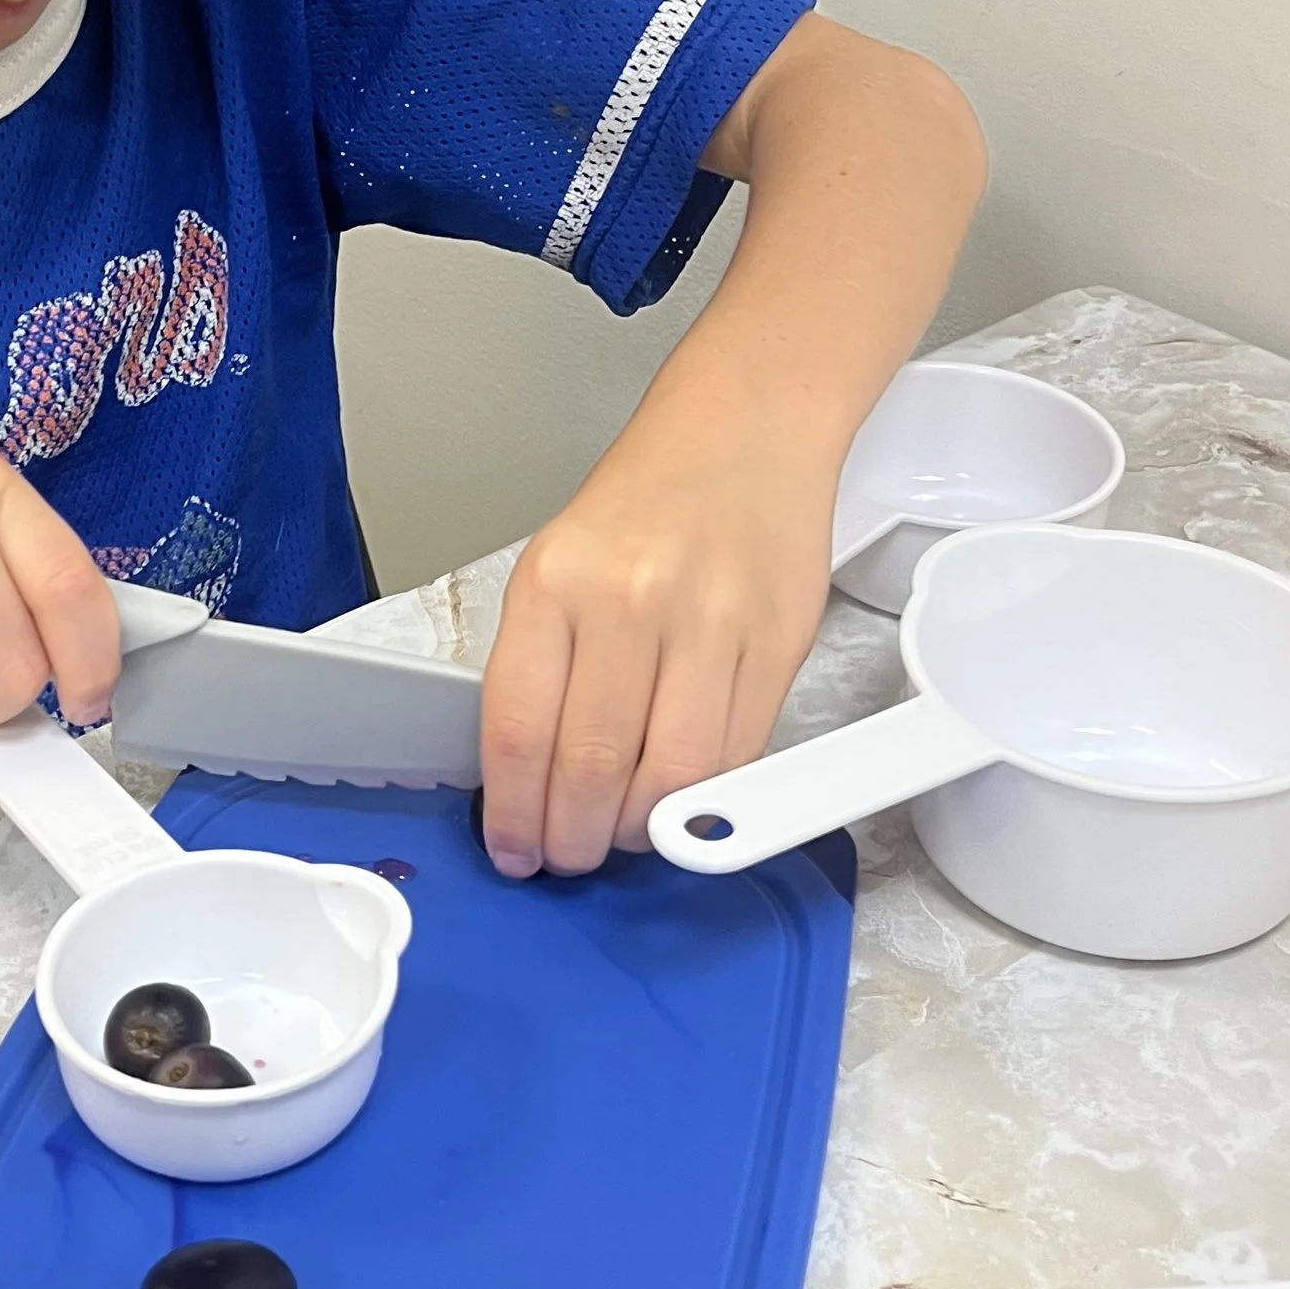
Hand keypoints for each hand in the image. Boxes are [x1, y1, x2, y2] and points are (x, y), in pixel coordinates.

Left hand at [477, 431, 836, 876]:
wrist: (745, 431)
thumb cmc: (646, 503)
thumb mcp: (559, 563)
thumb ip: (544, 665)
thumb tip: (528, 780)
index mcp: (554, 583)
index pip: (518, 732)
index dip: (513, 813)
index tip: (514, 848)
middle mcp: (629, 603)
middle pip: (591, 769)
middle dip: (573, 840)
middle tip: (568, 857)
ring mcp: (710, 625)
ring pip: (672, 780)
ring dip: (641, 834)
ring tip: (623, 836)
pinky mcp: (776, 646)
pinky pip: (737, 756)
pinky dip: (706, 800)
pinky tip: (681, 802)